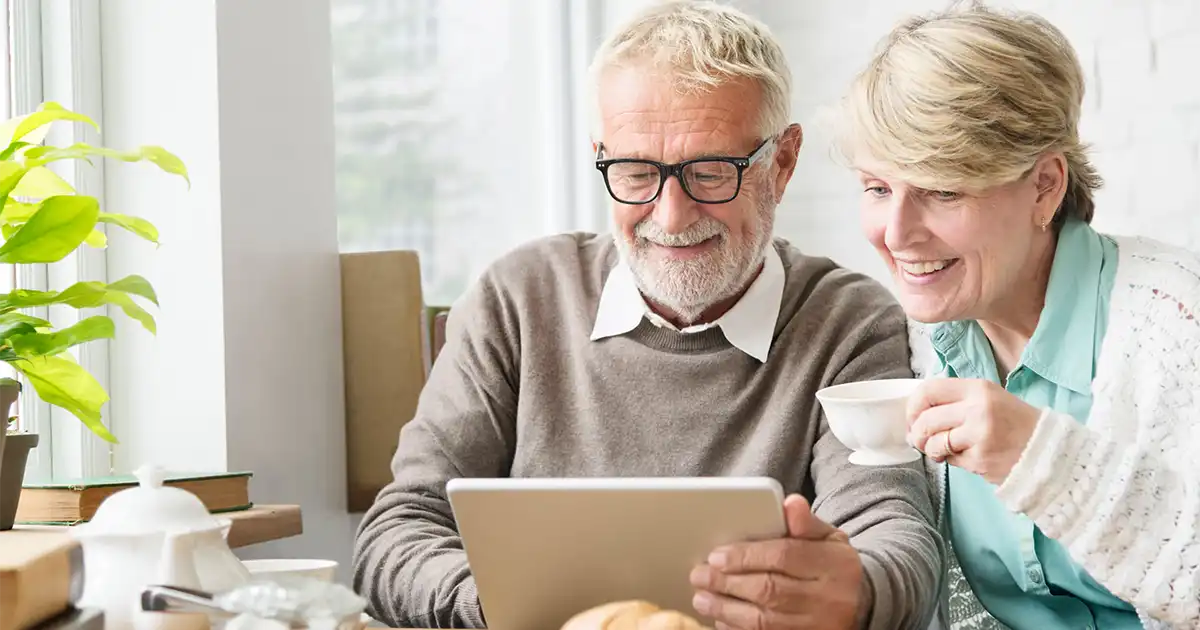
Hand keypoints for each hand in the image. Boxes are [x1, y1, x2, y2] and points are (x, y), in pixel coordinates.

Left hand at [689, 494, 864, 629]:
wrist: (863, 604)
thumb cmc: (834, 565)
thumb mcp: (829, 538)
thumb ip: (806, 522)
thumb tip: (791, 503)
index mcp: (833, 564)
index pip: (784, 557)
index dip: (746, 556)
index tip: (717, 555)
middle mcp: (827, 598)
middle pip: (770, 591)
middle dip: (728, 583)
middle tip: (699, 575)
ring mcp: (816, 625)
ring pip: (765, 620)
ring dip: (727, 609)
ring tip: (702, 597)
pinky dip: (739, 629)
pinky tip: (721, 619)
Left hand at [906, 377, 1041, 483]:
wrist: (1049, 451)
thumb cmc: (1015, 425)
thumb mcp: (988, 399)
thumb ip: (955, 402)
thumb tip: (916, 416)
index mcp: (978, 388)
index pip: (929, 390)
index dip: (913, 406)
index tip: (913, 417)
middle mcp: (978, 408)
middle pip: (926, 419)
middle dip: (917, 433)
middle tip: (921, 440)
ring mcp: (979, 434)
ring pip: (934, 441)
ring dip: (931, 449)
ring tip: (941, 450)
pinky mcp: (981, 458)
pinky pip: (951, 459)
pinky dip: (951, 461)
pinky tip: (965, 457)